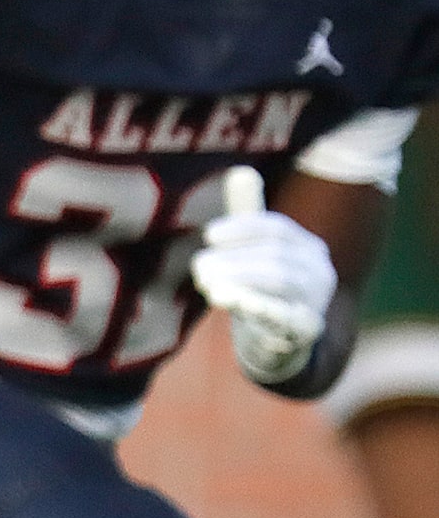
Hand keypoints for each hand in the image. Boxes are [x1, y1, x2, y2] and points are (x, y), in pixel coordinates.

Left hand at [191, 167, 334, 385]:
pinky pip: (285, 317)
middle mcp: (319, 272)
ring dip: (240, 279)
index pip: (278, 229)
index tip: (210, 234)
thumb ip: (248, 215)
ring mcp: (316, 303)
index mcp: (307, 247)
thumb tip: (240, 170)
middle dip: (235, 259)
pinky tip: (229, 299)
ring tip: (206, 282)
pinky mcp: (305, 332)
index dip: (244, 228)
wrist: (280, 347)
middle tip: (199, 266)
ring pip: (281, 283)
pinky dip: (258, 307)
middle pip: (276, 256)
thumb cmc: (263, 291)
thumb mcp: (256, 252)